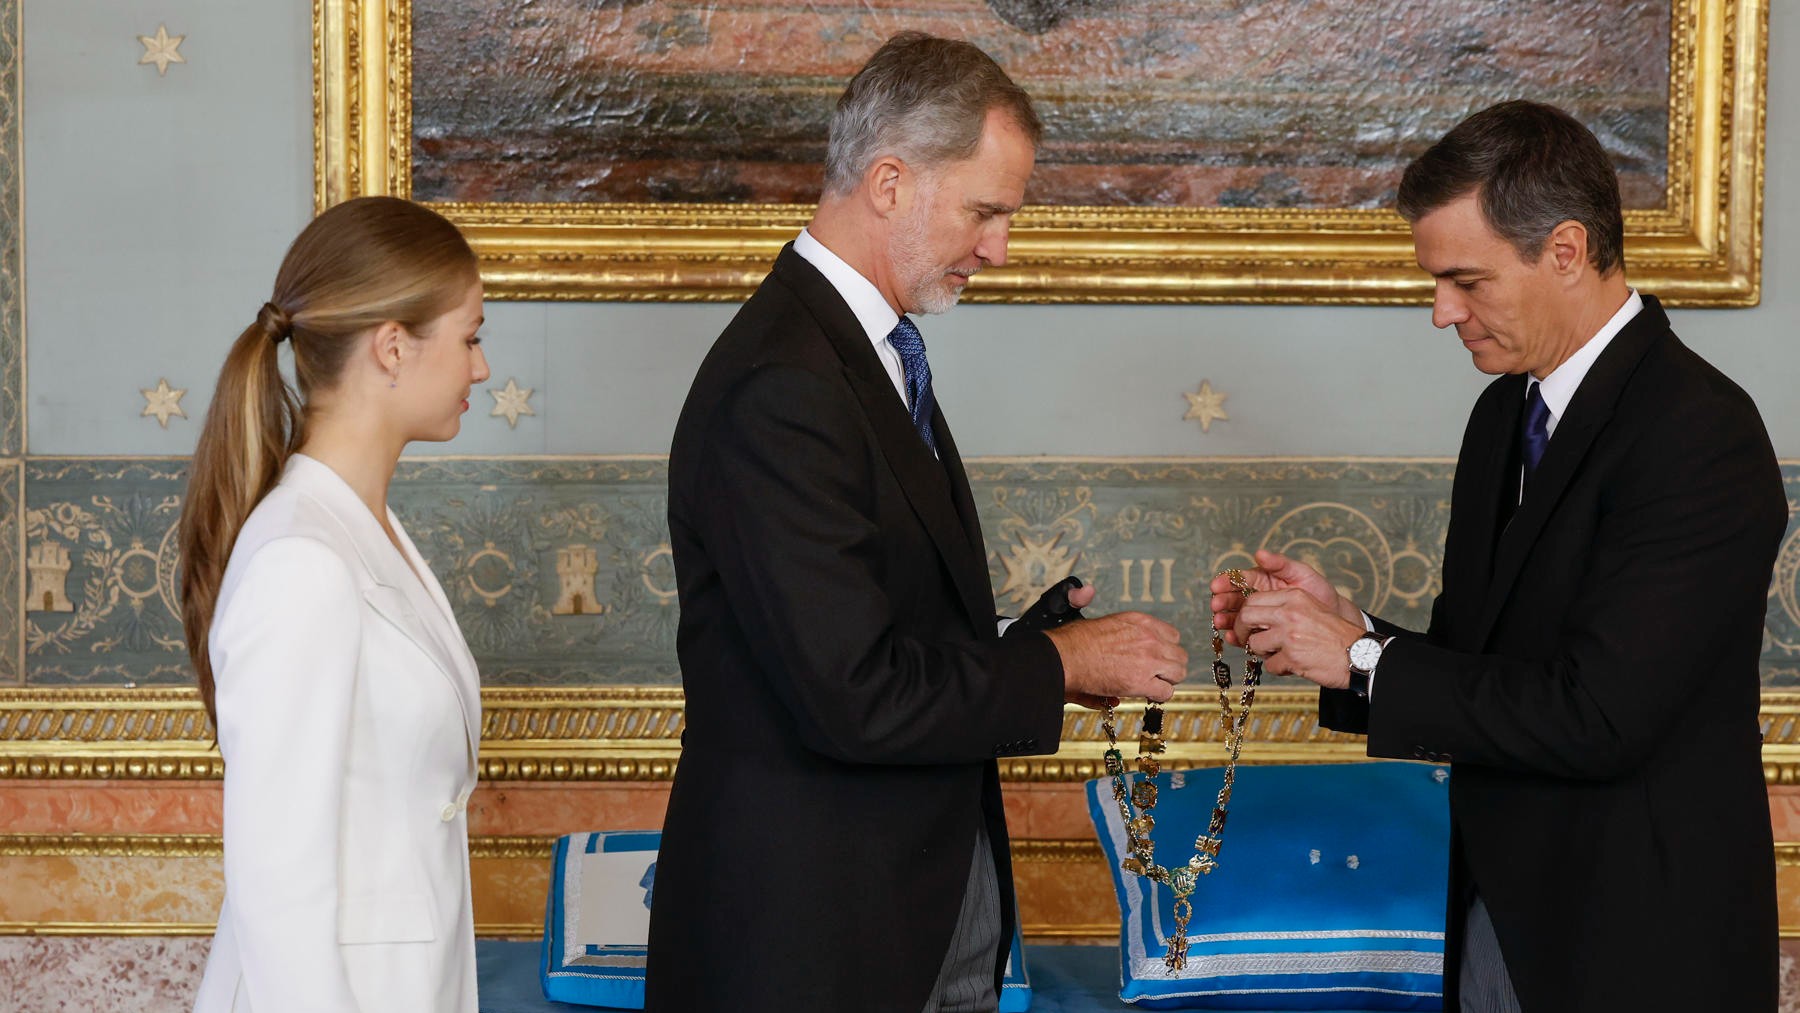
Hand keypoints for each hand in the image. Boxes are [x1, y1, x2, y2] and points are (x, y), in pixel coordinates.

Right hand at [1047, 612, 1187, 703]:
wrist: (1067, 657)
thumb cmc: (1077, 640)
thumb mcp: (1104, 618)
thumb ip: (1116, 618)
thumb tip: (1088, 591)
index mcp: (1141, 622)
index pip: (1173, 636)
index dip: (1166, 649)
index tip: (1158, 657)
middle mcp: (1149, 639)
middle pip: (1179, 655)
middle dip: (1170, 666)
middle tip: (1158, 674)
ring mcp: (1148, 660)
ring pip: (1178, 673)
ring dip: (1167, 680)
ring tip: (1154, 684)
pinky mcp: (1141, 682)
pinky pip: (1165, 692)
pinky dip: (1158, 696)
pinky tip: (1148, 694)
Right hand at [1209, 549, 1360, 646]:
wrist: (1333, 617)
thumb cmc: (1319, 592)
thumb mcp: (1302, 573)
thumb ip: (1280, 563)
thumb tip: (1259, 553)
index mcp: (1263, 580)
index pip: (1239, 579)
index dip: (1226, 581)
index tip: (1216, 585)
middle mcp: (1258, 597)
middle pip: (1234, 598)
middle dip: (1223, 602)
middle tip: (1216, 605)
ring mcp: (1260, 616)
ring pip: (1236, 616)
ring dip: (1226, 619)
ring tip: (1220, 622)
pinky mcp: (1264, 633)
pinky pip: (1247, 634)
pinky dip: (1237, 636)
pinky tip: (1232, 637)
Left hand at [1234, 588, 1362, 688]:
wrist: (1361, 655)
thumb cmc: (1335, 635)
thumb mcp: (1311, 609)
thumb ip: (1285, 608)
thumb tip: (1251, 616)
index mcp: (1295, 597)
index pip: (1254, 600)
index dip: (1244, 614)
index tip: (1246, 624)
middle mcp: (1290, 612)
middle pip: (1246, 617)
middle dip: (1242, 631)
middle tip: (1247, 641)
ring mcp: (1290, 635)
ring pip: (1255, 643)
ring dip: (1263, 653)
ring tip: (1279, 655)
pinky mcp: (1293, 657)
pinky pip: (1270, 665)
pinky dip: (1278, 668)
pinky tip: (1293, 666)